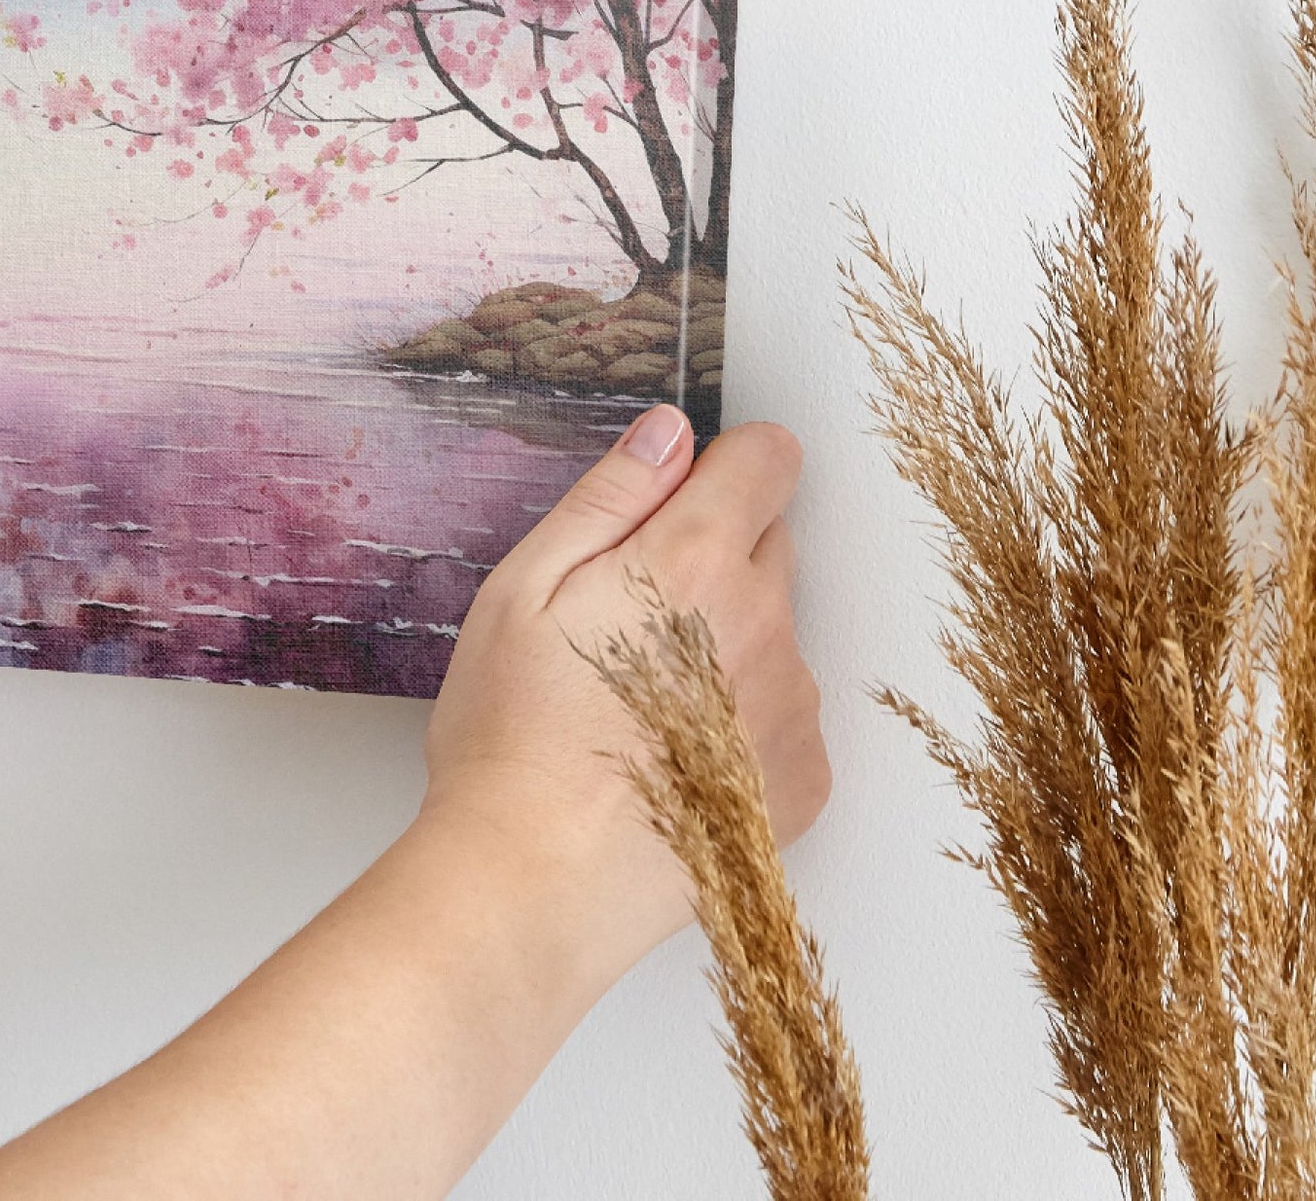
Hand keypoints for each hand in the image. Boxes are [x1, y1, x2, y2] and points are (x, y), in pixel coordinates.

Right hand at [421, 407, 829, 989]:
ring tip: (638, 704)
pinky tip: (671, 756)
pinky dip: (741, 721)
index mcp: (695, 561)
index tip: (674, 502)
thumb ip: (609, 497)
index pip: (769, 458)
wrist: (535, 883)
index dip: (720, 466)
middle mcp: (766, 624)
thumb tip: (670, 432)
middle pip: (770, 543)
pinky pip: (784, 714)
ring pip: (774, 631)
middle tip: (625, 618)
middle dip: (711, 556)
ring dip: (726, 642)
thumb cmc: (512, 736)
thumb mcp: (524, 588)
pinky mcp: (803, 780)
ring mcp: (793, 707)